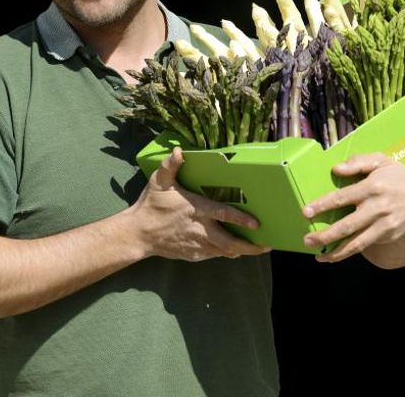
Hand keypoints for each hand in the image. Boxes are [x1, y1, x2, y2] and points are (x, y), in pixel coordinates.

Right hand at [131, 147, 270, 261]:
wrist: (138, 234)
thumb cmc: (151, 205)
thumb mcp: (159, 182)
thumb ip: (170, 166)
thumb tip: (178, 150)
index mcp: (196, 210)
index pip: (223, 214)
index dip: (241, 220)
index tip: (256, 224)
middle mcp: (200, 230)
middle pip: (230, 242)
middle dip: (250, 246)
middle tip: (266, 245)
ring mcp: (197, 245)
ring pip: (225, 251)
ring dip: (241, 250)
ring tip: (257, 248)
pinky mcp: (194, 255)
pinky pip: (215, 255)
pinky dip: (225, 252)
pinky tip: (235, 249)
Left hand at [301, 152, 404, 265]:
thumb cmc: (399, 177)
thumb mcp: (382, 161)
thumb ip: (358, 162)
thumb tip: (336, 168)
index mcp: (373, 187)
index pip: (342, 198)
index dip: (323, 205)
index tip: (306, 211)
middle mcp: (377, 208)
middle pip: (347, 225)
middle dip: (326, 235)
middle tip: (307, 239)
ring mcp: (384, 224)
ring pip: (357, 243)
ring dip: (336, 252)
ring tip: (319, 256)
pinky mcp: (388, 235)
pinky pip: (366, 246)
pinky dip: (349, 253)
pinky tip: (334, 255)